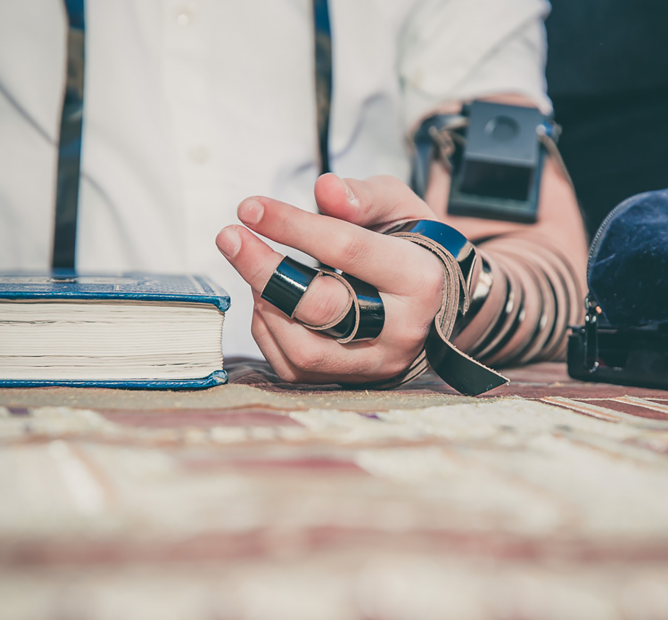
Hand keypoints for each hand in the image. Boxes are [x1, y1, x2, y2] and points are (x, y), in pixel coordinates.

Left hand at [216, 174, 445, 383]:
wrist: (436, 301)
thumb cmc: (411, 245)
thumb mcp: (399, 206)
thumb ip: (363, 196)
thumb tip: (325, 190)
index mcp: (419, 279)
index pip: (347, 250)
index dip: (292, 226)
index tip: (250, 208)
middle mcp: (401, 330)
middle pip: (321, 308)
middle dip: (265, 270)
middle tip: (230, 238)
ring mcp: (377, 363)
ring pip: (304, 349)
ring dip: (265, 304)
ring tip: (253, 269)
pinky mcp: (353, 381)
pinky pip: (296, 368)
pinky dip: (269, 332)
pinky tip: (266, 299)